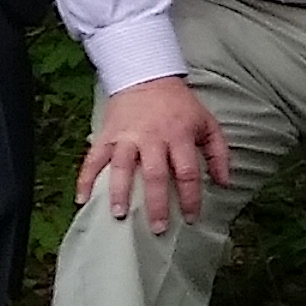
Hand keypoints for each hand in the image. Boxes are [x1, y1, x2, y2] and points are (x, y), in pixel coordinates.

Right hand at [76, 75, 226, 229]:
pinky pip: (92, 158)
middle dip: (156, 203)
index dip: (190, 197)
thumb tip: (224, 183)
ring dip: (118, 192)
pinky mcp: (106, 135)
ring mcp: (126, 137)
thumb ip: (219, 154)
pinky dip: (85, 178)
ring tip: (118, 215)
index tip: (191, 219)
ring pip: (121, 167)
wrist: (146, 77)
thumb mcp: (207, 124)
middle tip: (157, 228)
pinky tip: (81, 199)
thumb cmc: (180, 106)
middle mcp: (152, 138)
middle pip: (154, 174)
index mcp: (179, 136)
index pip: (187, 172)